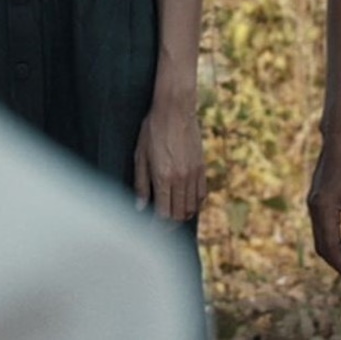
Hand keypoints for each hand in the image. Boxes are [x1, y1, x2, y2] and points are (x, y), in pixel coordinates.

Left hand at [133, 101, 205, 221]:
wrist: (175, 109)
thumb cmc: (153, 130)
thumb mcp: (140, 156)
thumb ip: (141, 184)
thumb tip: (139, 207)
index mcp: (163, 177)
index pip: (163, 214)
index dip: (156, 227)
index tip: (150, 230)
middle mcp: (181, 179)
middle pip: (178, 215)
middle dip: (168, 226)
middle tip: (159, 228)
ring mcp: (193, 174)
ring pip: (191, 207)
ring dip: (181, 217)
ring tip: (171, 218)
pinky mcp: (201, 167)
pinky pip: (201, 194)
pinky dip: (194, 204)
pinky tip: (186, 204)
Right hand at [306, 135, 340, 278]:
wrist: (339, 140)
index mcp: (323, 207)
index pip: (330, 245)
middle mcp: (314, 207)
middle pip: (321, 245)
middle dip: (338, 262)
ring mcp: (313, 203)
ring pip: (320, 237)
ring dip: (336, 251)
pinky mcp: (317, 199)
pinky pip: (321, 226)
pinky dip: (333, 238)